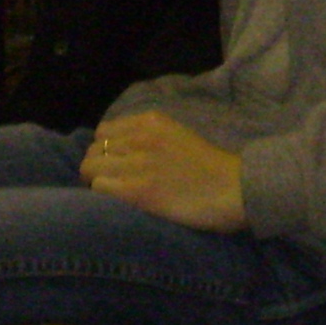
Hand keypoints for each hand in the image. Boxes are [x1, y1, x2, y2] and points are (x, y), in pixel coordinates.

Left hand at [80, 111, 246, 232]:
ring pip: (91, 169)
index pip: (103, 132)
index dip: (106, 150)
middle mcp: (140, 137)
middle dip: (98, 167)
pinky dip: (104, 197)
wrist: (234, 189)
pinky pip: (99, 188)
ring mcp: (138, 163)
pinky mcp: (137, 190)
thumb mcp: (177, 135)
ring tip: (117, 195)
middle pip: (93, 150)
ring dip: (99, 183)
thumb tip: (118, 150)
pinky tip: (122, 203)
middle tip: (114, 183)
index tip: (116, 165)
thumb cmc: (211, 168)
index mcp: (150, 121)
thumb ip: (149, 137)